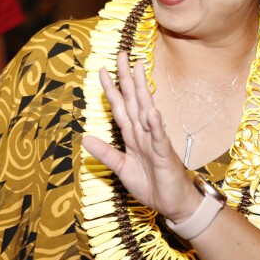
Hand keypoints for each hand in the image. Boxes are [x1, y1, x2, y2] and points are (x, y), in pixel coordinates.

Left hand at [82, 52, 200, 222]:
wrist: (174, 204)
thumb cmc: (152, 185)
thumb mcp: (122, 169)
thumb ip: (106, 153)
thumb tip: (85, 139)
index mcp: (133, 137)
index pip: (120, 108)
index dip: (111, 89)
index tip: (102, 70)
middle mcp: (144, 134)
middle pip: (133, 101)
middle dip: (126, 79)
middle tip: (121, 55)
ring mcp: (155, 142)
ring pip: (146, 112)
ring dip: (142, 92)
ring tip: (138, 71)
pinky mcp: (165, 155)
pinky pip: (159, 138)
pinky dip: (155, 125)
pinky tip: (152, 111)